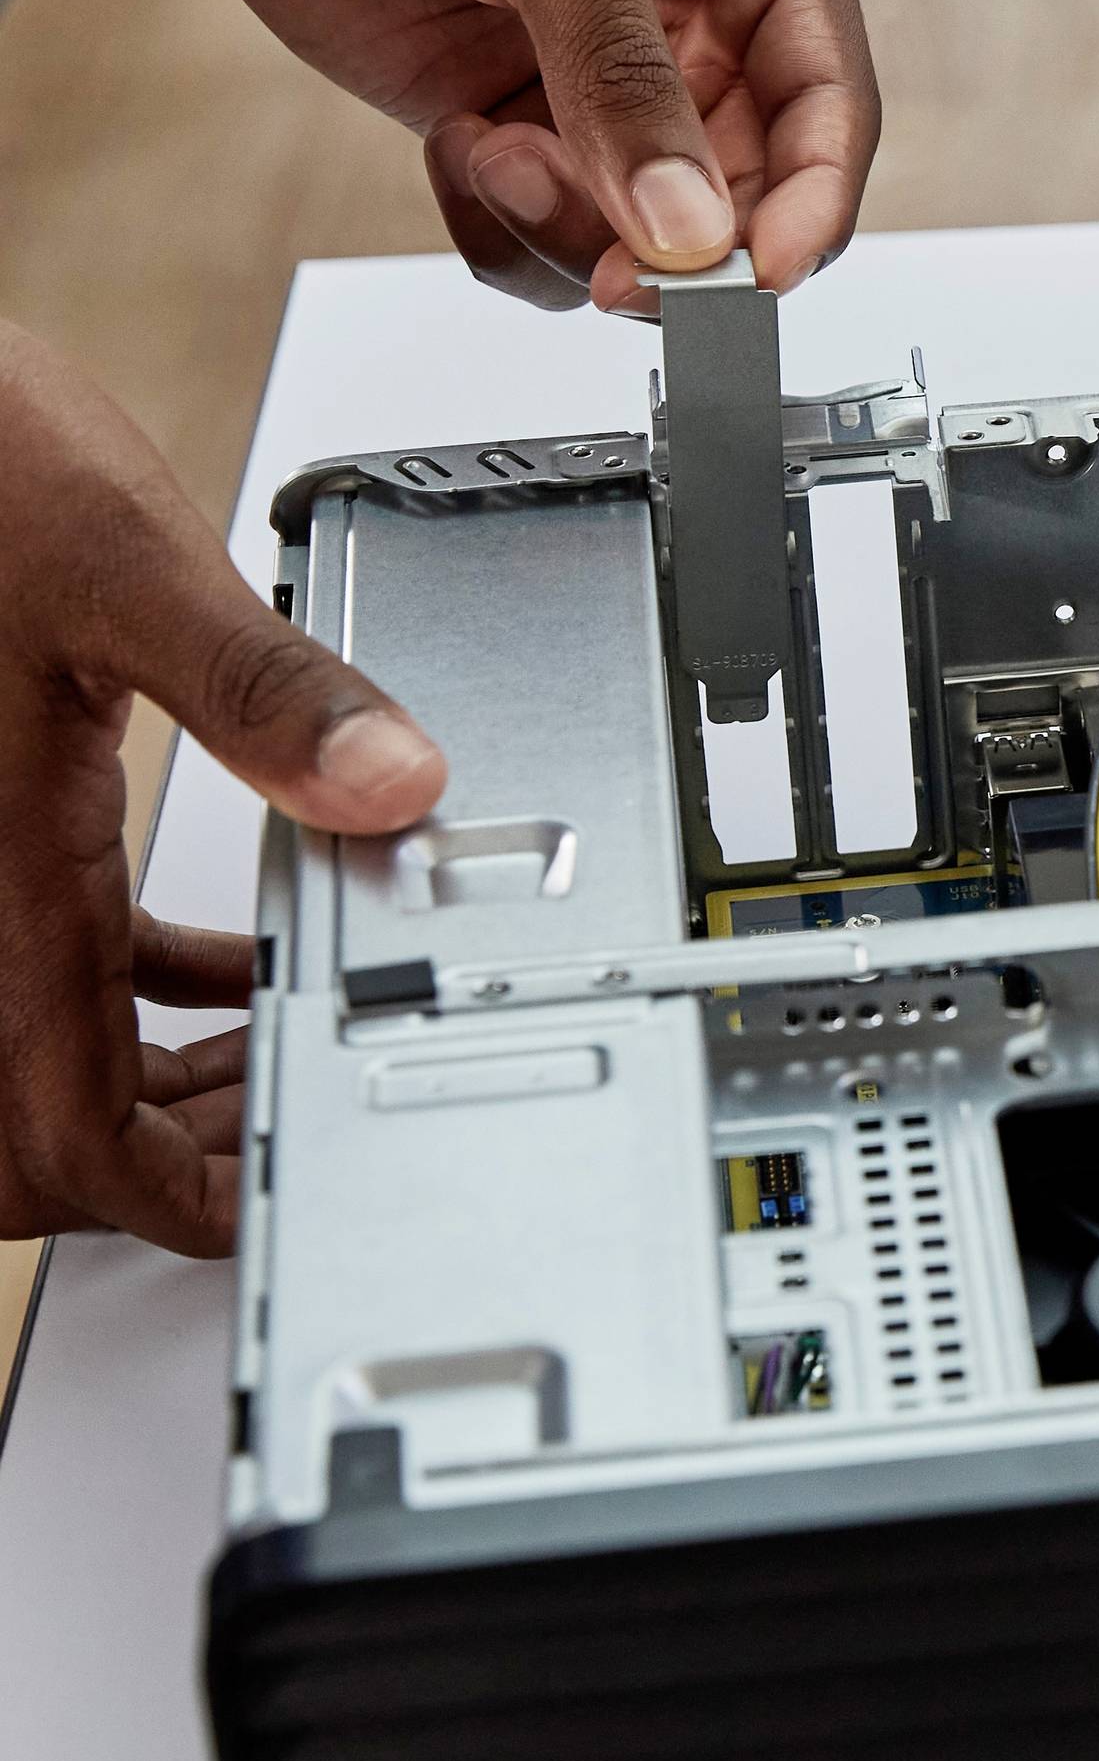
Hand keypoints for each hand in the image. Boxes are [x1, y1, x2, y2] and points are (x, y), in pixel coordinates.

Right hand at [0, 324, 444, 1254]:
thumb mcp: (118, 561)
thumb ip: (263, 685)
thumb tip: (395, 781)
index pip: (64, 1131)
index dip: (172, 1199)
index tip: (276, 1198)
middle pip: (41, 1121)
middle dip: (173, 1151)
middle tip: (305, 1118)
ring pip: (40, 1048)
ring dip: (160, 1077)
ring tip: (287, 1049)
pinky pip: (46, 958)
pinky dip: (138, 986)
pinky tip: (227, 944)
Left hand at [135, 0, 880, 314]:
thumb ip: (624, 78)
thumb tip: (692, 231)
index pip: (829, 107)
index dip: (809, 203)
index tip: (752, 276)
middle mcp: (705, 20)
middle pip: (747, 197)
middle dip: (674, 241)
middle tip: (611, 268)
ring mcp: (608, 79)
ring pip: (647, 237)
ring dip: (572, 231)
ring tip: (489, 153)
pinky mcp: (517, 118)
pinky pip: (550, 238)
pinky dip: (504, 230)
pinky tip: (453, 147)